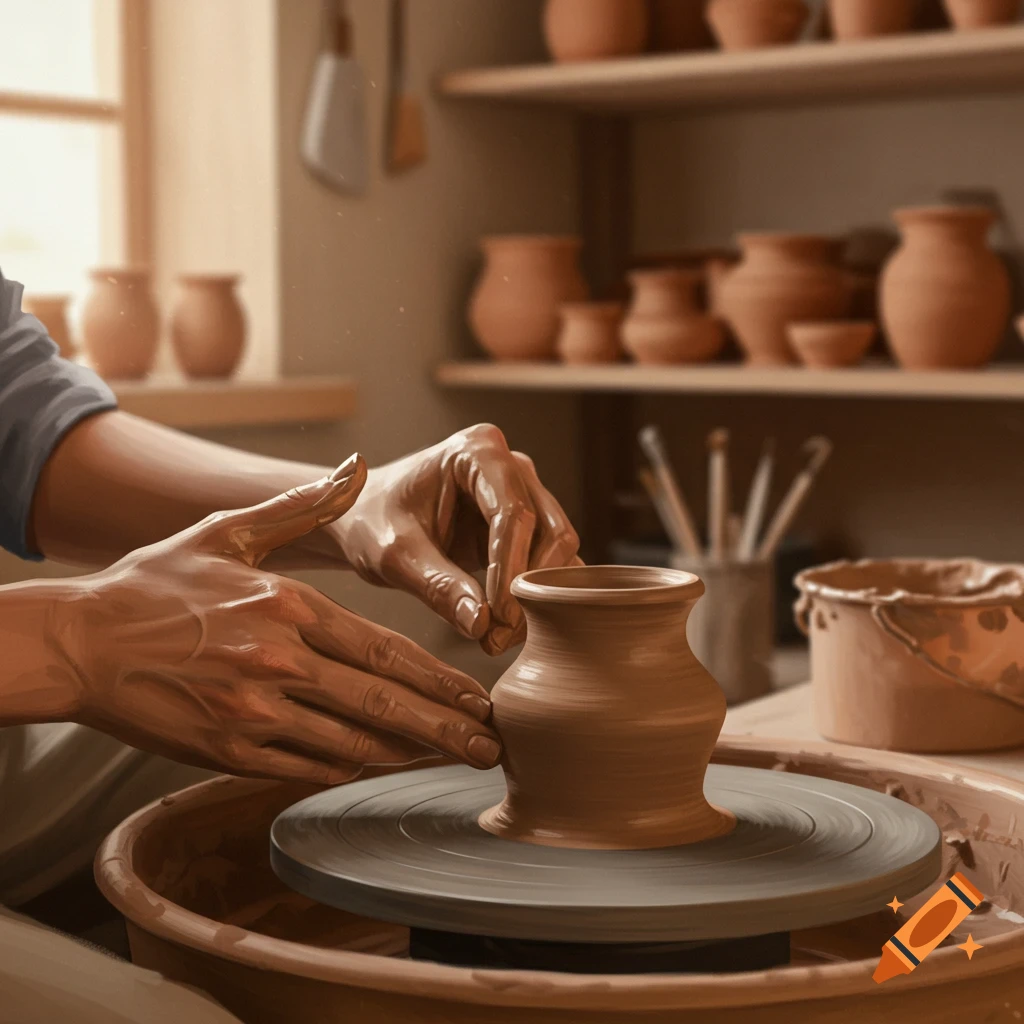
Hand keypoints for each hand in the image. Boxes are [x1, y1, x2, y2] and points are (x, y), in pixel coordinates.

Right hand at [53, 454, 500, 784]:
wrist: (79, 642)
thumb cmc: (156, 585)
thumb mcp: (228, 531)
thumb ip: (302, 505)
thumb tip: (358, 466)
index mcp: (288, 609)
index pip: (384, 650)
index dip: (439, 679)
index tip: (481, 696)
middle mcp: (278, 665)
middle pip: (382, 702)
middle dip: (445, 727)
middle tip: (492, 746)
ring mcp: (254, 714)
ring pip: (351, 742)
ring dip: (410, 754)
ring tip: (455, 762)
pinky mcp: (227, 751)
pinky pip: (305, 767)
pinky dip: (352, 770)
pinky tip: (385, 771)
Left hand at [331, 425, 580, 655]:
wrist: (365, 519)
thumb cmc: (372, 522)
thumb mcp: (393, 555)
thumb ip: (437, 586)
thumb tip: (481, 624)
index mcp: (477, 451)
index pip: (513, 513)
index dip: (510, 570)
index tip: (496, 618)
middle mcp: (511, 466)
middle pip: (550, 530)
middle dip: (529, 588)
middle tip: (498, 636)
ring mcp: (524, 494)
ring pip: (558, 550)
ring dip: (537, 598)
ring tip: (496, 637)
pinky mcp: (527, 526)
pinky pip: (549, 564)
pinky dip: (536, 598)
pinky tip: (505, 628)